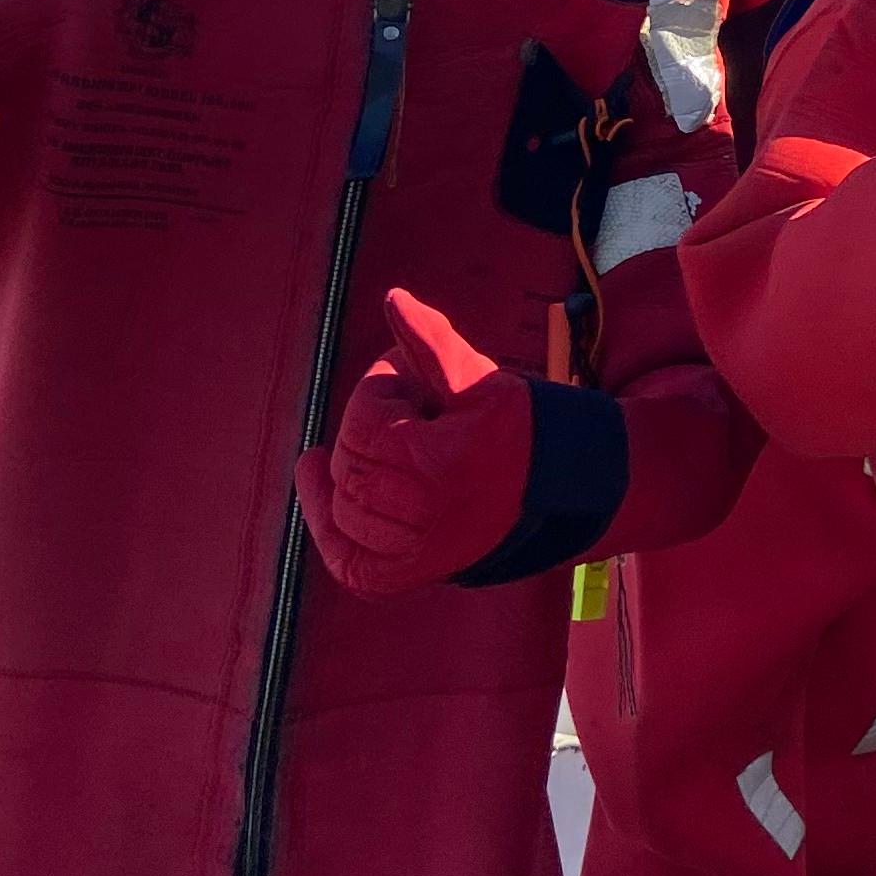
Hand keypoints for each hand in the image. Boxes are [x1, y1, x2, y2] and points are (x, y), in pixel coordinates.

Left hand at [301, 289, 531, 594]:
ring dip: (350, 471)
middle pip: (350, 461)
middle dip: (368, 429)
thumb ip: (433, 341)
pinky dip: (327, 524)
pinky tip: (318, 482)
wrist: (557, 493)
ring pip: (343, 506)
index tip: (415, 387)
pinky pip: (346, 559)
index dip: (383, 390)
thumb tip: (393, 298)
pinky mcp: (404, 578)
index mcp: (438, 462)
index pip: (365, 415)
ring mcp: (411, 553)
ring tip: (386, 450)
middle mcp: (421, 515)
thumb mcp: (481, 380)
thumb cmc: (519, 430)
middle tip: (408, 417)